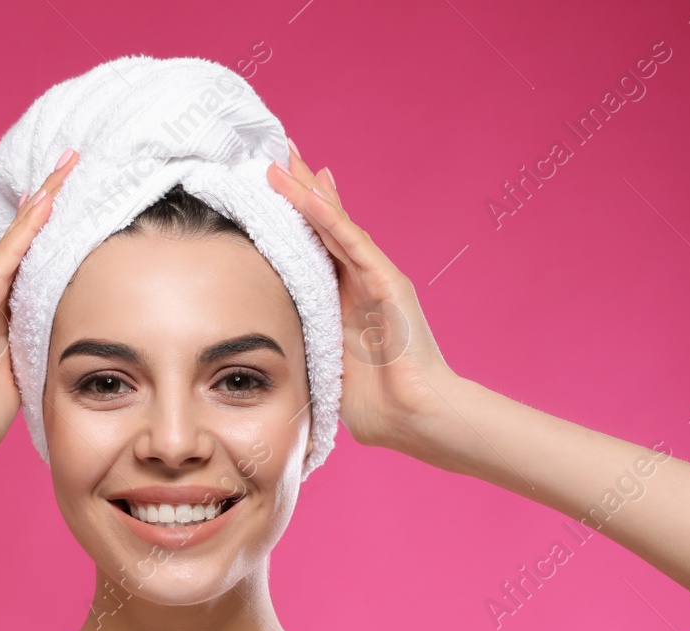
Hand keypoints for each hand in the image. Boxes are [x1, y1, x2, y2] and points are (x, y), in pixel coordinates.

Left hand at [265, 142, 457, 452]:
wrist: (417, 418)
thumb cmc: (380, 406)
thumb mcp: (329, 370)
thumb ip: (310, 355)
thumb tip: (277, 364)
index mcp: (345, 302)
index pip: (317, 250)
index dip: (296, 219)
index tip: (272, 187)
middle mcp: (362, 283)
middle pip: (326, 226)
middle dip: (302, 190)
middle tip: (278, 153)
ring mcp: (376, 279)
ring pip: (335, 226)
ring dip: (308, 194)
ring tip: (284, 162)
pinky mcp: (387, 284)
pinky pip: (351, 244)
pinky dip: (329, 218)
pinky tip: (309, 194)